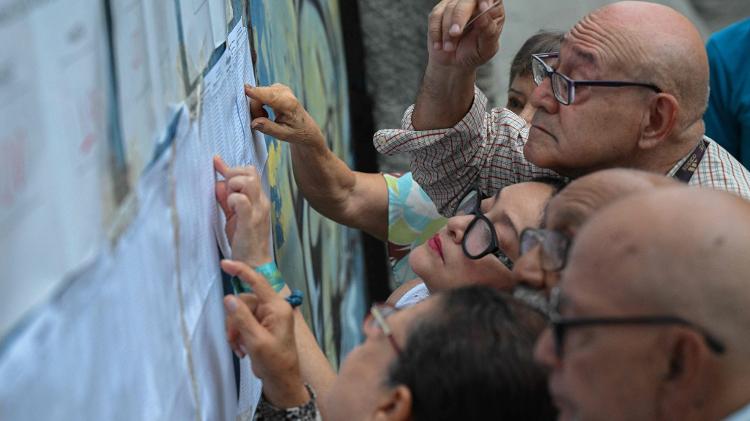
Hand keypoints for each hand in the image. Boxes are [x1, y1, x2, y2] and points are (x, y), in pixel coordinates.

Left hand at [214, 156, 271, 266]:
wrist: (254, 263)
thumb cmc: (244, 240)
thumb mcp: (233, 214)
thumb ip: (226, 197)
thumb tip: (217, 181)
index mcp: (259, 199)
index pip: (250, 171)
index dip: (232, 169)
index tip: (218, 171)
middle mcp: (261, 202)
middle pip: (250, 172)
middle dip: (232, 175)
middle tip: (225, 191)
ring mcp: (257, 211)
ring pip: (248, 181)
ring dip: (233, 186)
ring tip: (229, 200)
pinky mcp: (250, 221)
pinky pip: (241, 200)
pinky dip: (232, 199)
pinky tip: (230, 209)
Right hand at [222, 260, 309, 407]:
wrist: (281, 381)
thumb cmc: (275, 362)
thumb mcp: (256, 341)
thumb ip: (242, 318)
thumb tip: (229, 297)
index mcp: (277, 308)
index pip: (258, 282)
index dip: (241, 271)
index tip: (225, 263)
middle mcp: (273, 309)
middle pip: (244, 302)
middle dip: (235, 321)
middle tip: (234, 341)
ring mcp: (267, 317)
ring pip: (240, 313)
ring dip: (235, 331)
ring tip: (240, 349)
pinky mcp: (261, 326)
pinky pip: (243, 323)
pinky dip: (238, 335)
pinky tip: (242, 349)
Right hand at [245, 83, 325, 150]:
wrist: (307, 128)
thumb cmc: (296, 132)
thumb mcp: (283, 135)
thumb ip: (268, 128)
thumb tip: (253, 123)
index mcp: (289, 104)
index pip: (270, 97)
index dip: (256, 93)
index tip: (245, 88)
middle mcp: (285, 92)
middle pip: (260, 95)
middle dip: (255, 109)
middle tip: (261, 121)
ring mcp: (281, 88)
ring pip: (258, 94)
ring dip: (257, 107)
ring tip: (266, 118)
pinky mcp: (277, 88)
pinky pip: (260, 93)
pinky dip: (260, 104)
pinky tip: (267, 113)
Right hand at [428, 0, 504, 68]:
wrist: (455, 63)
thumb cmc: (475, 53)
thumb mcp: (486, 48)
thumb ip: (489, 30)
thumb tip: (484, 11)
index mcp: (493, 8)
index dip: (485, 0)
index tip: (484, 8)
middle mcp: (475, 2)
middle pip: (468, 0)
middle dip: (459, 17)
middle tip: (455, 34)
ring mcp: (457, 4)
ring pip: (449, 8)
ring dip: (447, 31)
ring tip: (450, 47)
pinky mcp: (440, 10)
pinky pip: (435, 15)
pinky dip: (436, 32)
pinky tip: (440, 44)